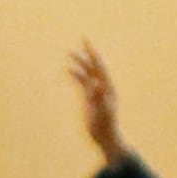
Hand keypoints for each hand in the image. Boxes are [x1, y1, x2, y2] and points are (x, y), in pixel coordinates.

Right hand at [67, 41, 126, 162]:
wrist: (105, 137)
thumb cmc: (105, 126)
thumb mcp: (103, 111)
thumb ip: (100, 97)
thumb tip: (95, 83)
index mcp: (107, 86)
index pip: (99, 66)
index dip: (93, 53)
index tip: (86, 42)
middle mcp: (102, 86)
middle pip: (94, 66)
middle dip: (87, 54)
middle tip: (81, 40)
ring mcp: (96, 92)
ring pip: (87, 73)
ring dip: (80, 63)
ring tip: (70, 54)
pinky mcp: (89, 98)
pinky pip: (82, 83)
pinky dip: (76, 75)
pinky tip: (69, 70)